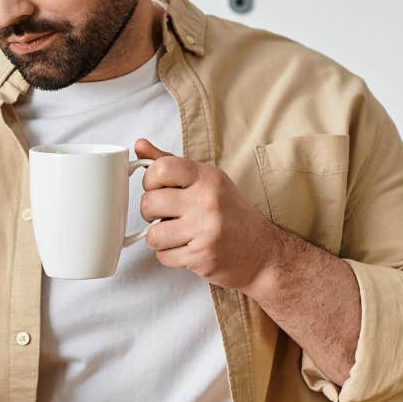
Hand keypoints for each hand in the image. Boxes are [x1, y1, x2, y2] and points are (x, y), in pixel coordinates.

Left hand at [135, 138, 278, 289]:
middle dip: (151, 212)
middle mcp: (207, 201)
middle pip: (150, 203)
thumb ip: (171, 164)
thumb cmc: (231, 214)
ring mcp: (206, 230)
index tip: (157, 188)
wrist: (263, 252)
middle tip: (166, 215)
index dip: (150, 180)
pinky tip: (186, 248)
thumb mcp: (206, 181)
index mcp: (208, 177)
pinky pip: (163, 256)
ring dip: (159, 237)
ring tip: (177, 233)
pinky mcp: (202, 257)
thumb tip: (139, 145)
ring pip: (153, 234)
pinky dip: (169, 255)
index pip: (161, 168)